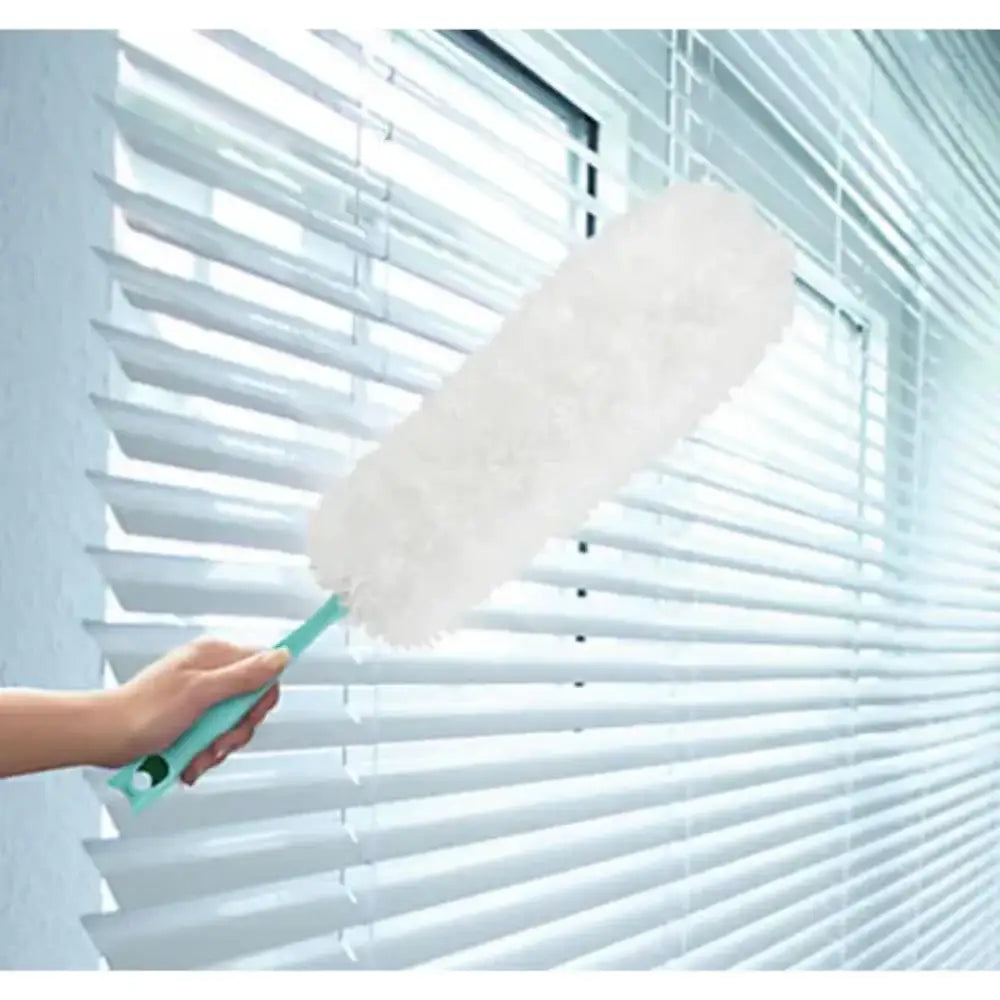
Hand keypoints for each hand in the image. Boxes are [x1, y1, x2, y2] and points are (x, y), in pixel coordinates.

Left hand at [102, 638, 289, 784]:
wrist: (103, 737)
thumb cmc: (143, 711)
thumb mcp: (201, 692)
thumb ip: (244, 675)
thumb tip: (281, 656)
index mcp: (216, 655)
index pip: (265, 667)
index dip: (262, 696)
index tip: (247, 716)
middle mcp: (211, 672)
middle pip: (251, 703)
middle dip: (236, 731)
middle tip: (216, 741)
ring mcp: (202, 697)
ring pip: (233, 725)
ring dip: (218, 748)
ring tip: (196, 756)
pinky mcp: (192, 719)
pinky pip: (214, 737)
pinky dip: (204, 754)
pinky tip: (189, 761)